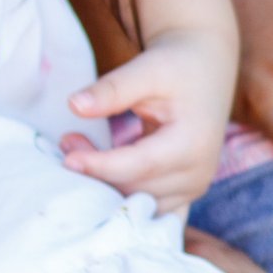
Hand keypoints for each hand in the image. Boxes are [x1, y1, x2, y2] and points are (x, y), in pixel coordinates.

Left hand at [60, 23, 236, 205]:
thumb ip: (112, 89)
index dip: (101, 165)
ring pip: (137, 202)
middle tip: (67, 142)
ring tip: (78, 148)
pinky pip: (145, 205)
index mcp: (193, 144)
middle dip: (97, 172)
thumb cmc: (177, 67)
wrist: (204, 71)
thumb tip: (74, 105)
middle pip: (136, 188)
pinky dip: (119, 192)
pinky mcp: (184, 193)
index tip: (68, 158)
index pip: (139, 165)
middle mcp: (198, 173)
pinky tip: (97, 167)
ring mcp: (193, 188)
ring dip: (103, 183)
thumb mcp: (146, 69)